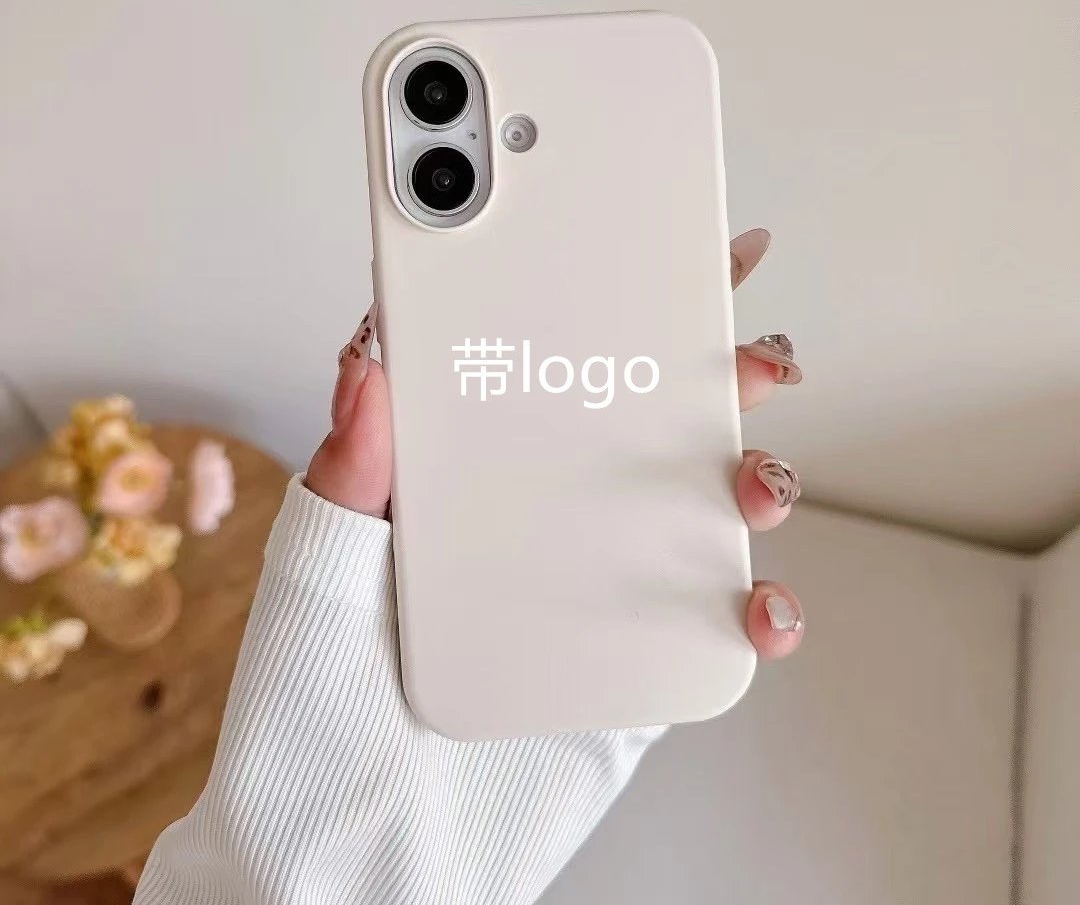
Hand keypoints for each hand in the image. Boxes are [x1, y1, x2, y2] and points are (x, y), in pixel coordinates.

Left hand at [306, 228, 803, 660]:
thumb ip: (350, 476)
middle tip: (752, 360)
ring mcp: (601, 585)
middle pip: (650, 420)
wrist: (363, 846)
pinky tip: (760, 607)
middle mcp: (548, 515)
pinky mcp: (637, 658)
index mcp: (478, 473)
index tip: (674, 248)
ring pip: (703, 507)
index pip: (551, 365)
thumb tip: (366, 363)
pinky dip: (762, 607)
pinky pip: (717, 620)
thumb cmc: (325, 707)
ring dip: (759, 478)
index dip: (614, 300)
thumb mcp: (321, 575)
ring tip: (756, 486)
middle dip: (718, 375)